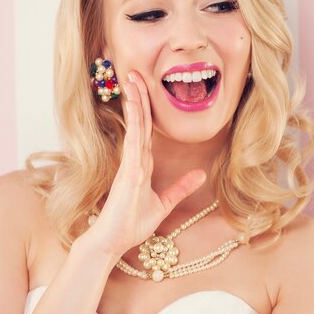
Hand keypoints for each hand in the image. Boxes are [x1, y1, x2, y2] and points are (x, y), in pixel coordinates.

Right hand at [82, 71, 206, 257]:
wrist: (112, 242)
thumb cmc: (131, 223)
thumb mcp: (164, 203)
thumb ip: (181, 188)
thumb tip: (201, 174)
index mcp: (141, 163)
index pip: (145, 129)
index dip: (145, 107)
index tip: (143, 87)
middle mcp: (135, 159)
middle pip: (139, 121)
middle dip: (138, 96)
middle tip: (135, 72)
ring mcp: (130, 164)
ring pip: (135, 126)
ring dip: (135, 102)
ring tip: (132, 79)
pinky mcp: (128, 172)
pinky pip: (134, 142)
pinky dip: (135, 122)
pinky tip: (134, 106)